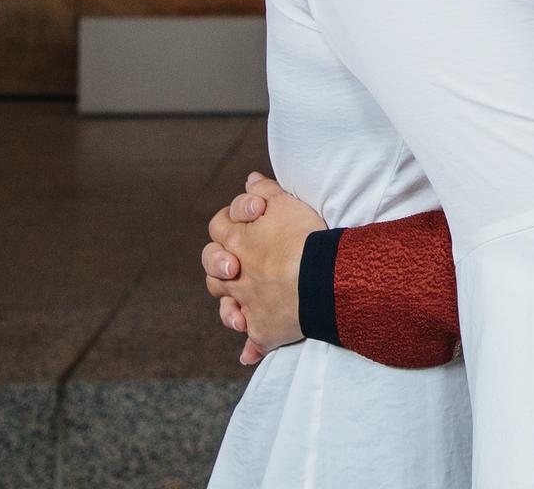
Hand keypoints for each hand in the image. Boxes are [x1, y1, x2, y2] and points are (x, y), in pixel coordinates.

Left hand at [202, 172, 328, 364]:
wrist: (319, 278)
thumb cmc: (304, 237)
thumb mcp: (285, 203)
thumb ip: (265, 191)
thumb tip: (250, 180)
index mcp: (236, 243)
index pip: (219, 227)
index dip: (232, 220)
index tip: (256, 216)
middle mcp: (236, 276)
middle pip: (214, 270)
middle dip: (220, 265)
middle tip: (237, 264)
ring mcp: (248, 305)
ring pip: (227, 305)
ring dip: (231, 305)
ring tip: (244, 306)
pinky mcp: (263, 330)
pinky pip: (252, 343)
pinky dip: (250, 348)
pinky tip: (249, 354)